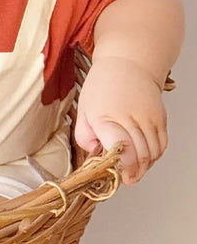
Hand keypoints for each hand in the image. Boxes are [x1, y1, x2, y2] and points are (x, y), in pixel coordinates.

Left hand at [74, 55, 166, 184]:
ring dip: (144, 167)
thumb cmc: (102, 87)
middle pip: (139, 156)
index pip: (122, 149)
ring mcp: (149, 119)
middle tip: (124, 179)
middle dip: (132, 173)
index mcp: (106, 117)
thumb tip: (96, 155)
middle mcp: (131, 118)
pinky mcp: (161, 119)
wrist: (128, 64)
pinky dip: (153, 156)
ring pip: (152, 154)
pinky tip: (142, 158)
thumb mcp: (83, 111)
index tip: (117, 175)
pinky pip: (161, 145)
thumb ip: (85, 137)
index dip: (122, 167)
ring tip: (133, 170)